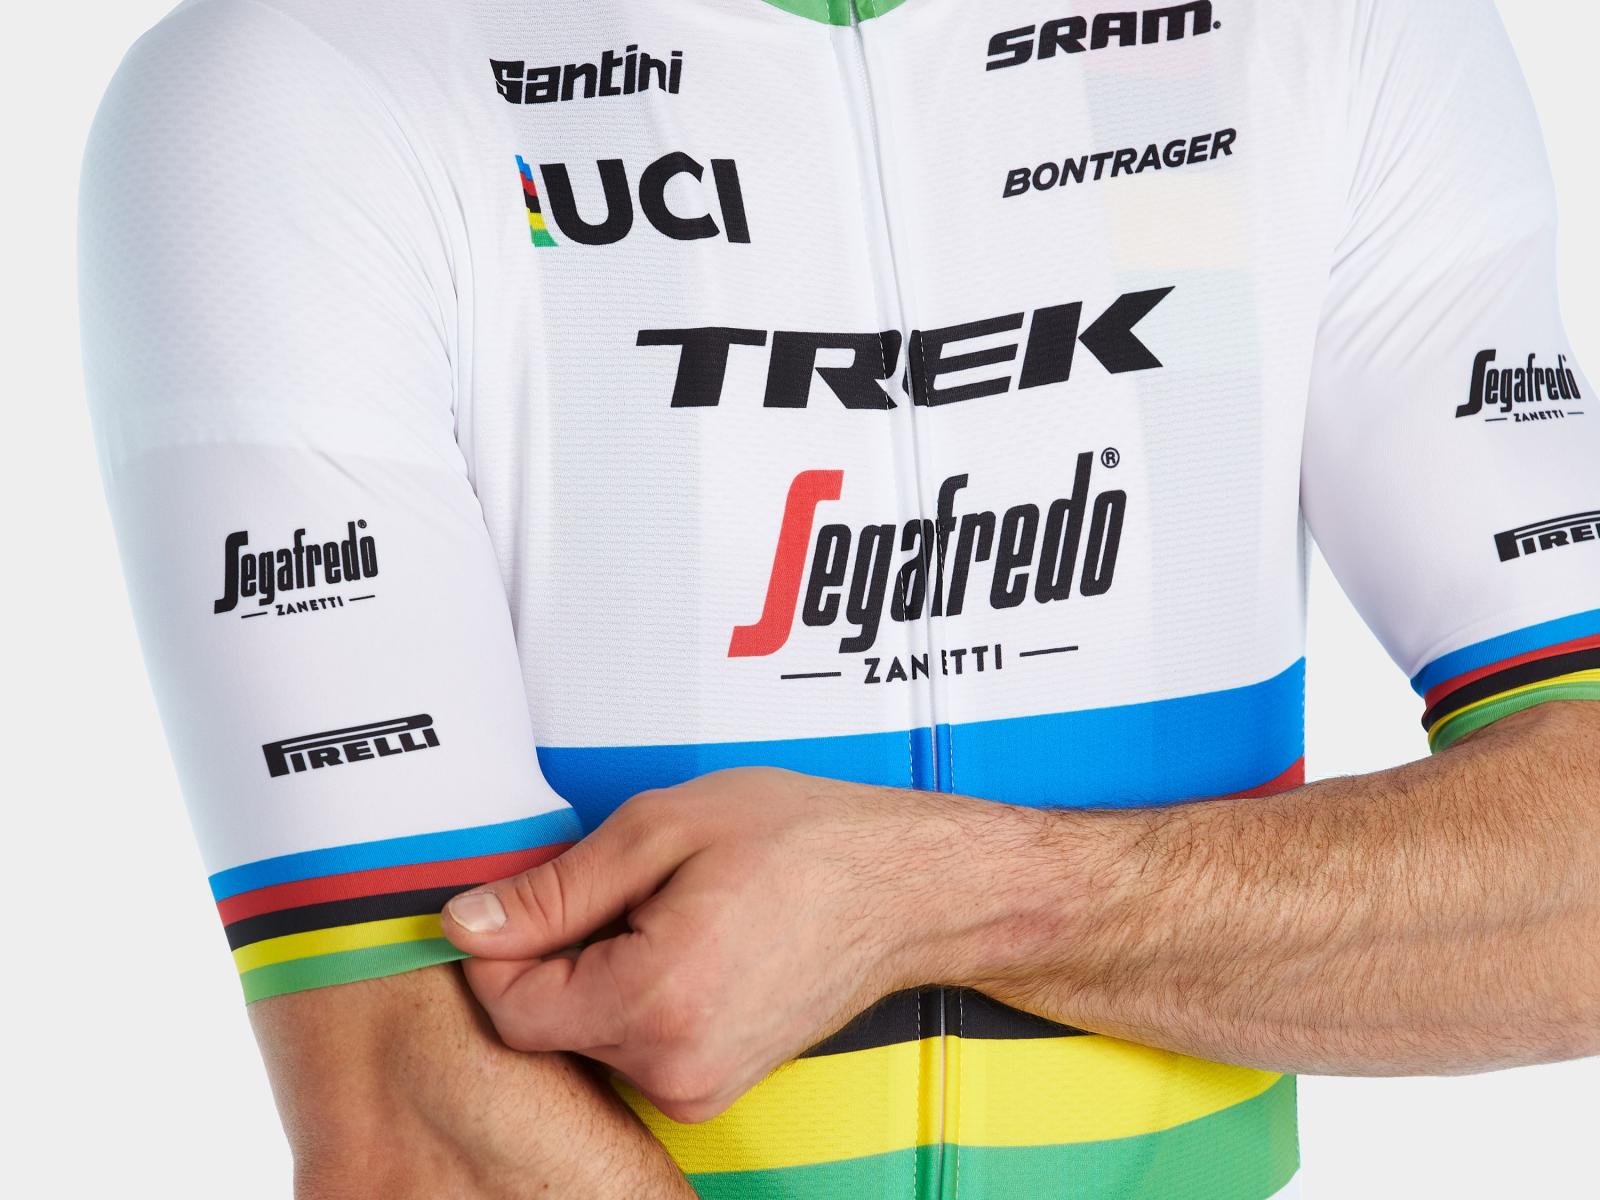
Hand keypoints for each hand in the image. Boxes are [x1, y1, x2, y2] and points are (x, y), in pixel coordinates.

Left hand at [441, 768, 968, 1121]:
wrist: (906, 887)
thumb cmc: (804, 842)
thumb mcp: (663, 830)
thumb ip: (555, 888)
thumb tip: (467, 923)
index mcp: (654, 1003)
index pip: (509, 1007)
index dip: (501, 943)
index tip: (535, 892)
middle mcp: (675, 1069)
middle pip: (547, 1025)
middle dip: (559, 952)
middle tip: (626, 885)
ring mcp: (700, 1088)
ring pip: (589, 1035)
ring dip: (600, 972)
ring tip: (670, 909)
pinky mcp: (716, 1087)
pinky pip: (635, 1046)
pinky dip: (637, 994)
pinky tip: (689, 942)